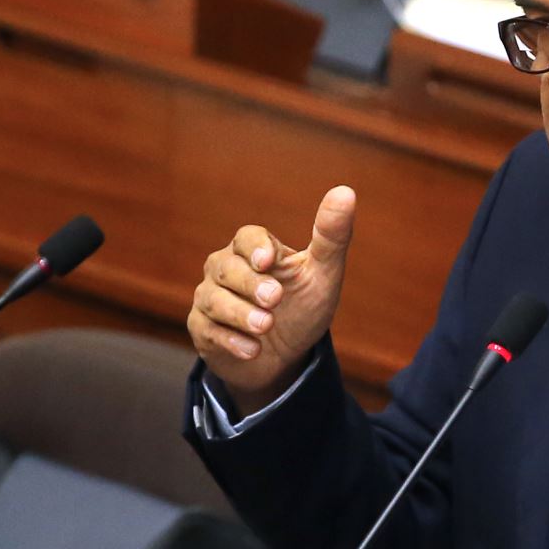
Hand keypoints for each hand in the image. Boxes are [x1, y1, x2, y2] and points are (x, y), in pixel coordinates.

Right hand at [187, 186, 356, 414]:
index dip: (255, 247)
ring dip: (240, 314)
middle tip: (275, 300)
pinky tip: (253, 349)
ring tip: (266, 326)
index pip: (246, 237)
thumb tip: (345, 191)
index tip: (269, 261)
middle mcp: (226, 269)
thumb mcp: (323, 275)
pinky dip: (231, 341)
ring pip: (213, 299)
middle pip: (226, 267)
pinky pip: (207, 330)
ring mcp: (210, 299)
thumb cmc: (303, 307)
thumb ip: (331, 237)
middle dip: (250, 285)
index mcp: (255, 250)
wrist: (286, 357)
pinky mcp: (202, 329)